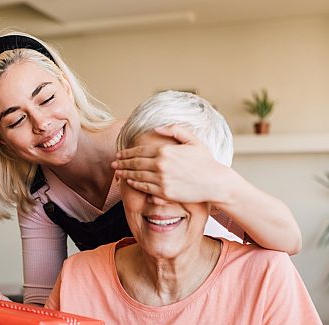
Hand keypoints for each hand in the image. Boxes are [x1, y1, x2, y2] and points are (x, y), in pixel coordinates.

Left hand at [111, 125, 235, 203]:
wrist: (215, 182)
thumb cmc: (205, 161)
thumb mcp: (193, 140)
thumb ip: (175, 130)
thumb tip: (156, 127)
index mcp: (165, 150)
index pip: (140, 151)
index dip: (127, 152)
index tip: (120, 153)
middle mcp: (161, 165)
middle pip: (135, 164)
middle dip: (122, 163)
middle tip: (113, 163)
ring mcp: (162, 180)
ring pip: (137, 176)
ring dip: (125, 174)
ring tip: (117, 173)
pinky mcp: (165, 193)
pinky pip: (145, 188)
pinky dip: (135, 185)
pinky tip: (130, 182)